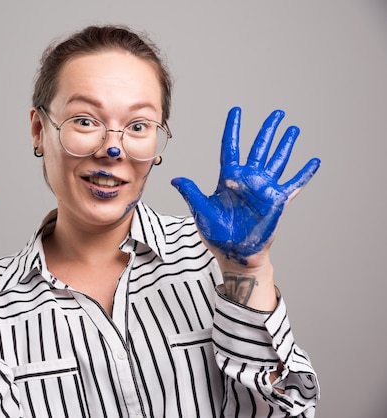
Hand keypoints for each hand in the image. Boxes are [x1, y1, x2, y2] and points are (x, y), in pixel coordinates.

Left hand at [171, 107, 319, 265]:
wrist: (235, 254)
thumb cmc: (217, 235)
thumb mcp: (201, 211)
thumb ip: (192, 193)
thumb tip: (174, 179)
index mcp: (229, 178)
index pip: (231, 147)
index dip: (233, 129)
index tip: (236, 111)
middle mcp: (248, 179)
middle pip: (260, 147)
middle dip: (268, 130)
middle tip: (277, 113)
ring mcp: (264, 188)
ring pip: (278, 160)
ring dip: (286, 145)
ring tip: (293, 129)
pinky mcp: (277, 201)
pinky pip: (294, 184)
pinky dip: (304, 173)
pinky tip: (314, 161)